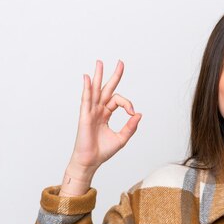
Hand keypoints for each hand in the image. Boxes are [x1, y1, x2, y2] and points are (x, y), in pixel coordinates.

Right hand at [67, 59, 141, 178]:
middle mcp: (98, 110)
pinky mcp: (85, 116)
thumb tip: (139, 114)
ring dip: (98, 76)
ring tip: (100, 62)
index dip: (128, 104)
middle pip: (106, 89)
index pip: (118, 101)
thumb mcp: (122, 138)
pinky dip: (87, 88)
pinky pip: (86, 100)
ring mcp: (90, 112)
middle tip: (120, 62)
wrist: (91, 161)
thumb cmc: (103, 151)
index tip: (133, 113)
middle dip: (113, 75)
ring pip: (95, 90)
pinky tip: (88, 78)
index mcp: (106, 114)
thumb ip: (130, 127)